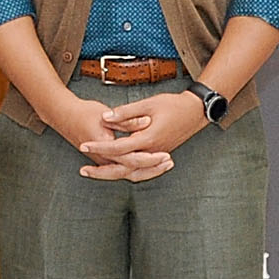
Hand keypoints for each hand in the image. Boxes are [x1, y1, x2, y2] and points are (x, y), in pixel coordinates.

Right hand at [42, 95, 165, 180]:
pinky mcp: (105, 159)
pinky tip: (152, 163)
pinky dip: (139, 168)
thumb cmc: (84, 112)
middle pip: (132, 172)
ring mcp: (103, 161)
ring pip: (128, 173)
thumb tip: (145, 122)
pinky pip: (124, 169)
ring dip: (147, 171)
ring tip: (165, 164)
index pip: (131, 158)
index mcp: (105, 147)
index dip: (150, 158)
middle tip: (170, 162)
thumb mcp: (105, 114)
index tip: (166, 154)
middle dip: (152, 169)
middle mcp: (104, 159)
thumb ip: (126, 120)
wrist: (64, 116)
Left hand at [77, 90, 207, 180]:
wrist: (195, 112)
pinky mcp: (158, 156)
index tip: (83, 145)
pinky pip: (140, 170)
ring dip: (112, 174)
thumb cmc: (173, 105)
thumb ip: (126, 112)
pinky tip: (114, 168)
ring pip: (132, 173)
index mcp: (148, 139)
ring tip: (94, 172)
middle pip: (123, 169)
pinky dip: (126, 172)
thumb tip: (105, 117)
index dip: (100, 146)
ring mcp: (156, 156)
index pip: (119, 148)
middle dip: (101, 171)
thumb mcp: (148, 104)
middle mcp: (152, 152)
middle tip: (83, 170)